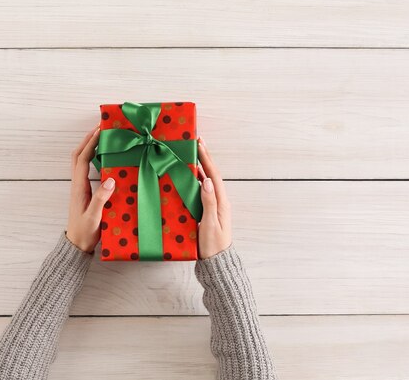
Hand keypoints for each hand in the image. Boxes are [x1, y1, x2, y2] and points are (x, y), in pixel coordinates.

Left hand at [66, 125, 115, 252]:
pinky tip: (103, 157)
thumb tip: (110, 179)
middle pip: (78, 155)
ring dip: (89, 146)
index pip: (83, 159)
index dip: (91, 143)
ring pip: (80, 161)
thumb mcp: (95, 217)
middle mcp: (77, 184)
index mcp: (79, 187)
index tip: (100, 130)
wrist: (77, 244)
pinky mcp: (84, 191)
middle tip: (100, 127)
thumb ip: (101, 199)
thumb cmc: (85, 232)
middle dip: (88, 139)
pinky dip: (92, 157)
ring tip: (102, 137)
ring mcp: (79, 187)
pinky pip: (86, 169)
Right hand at [197, 136, 231, 258]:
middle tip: (194, 143)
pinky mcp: (207, 212)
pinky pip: (201, 192)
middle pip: (211, 175)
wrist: (216, 264)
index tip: (199, 143)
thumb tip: (207, 181)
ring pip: (206, 182)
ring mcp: (213, 207)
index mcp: (221, 203)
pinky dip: (195, 182)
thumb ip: (209, 203)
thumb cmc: (213, 246)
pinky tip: (187, 178)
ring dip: (199, 168)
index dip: (206, 158)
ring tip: (189, 155)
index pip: (214, 175)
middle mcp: (219, 202)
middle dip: (203, 158)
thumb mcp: (210, 225)